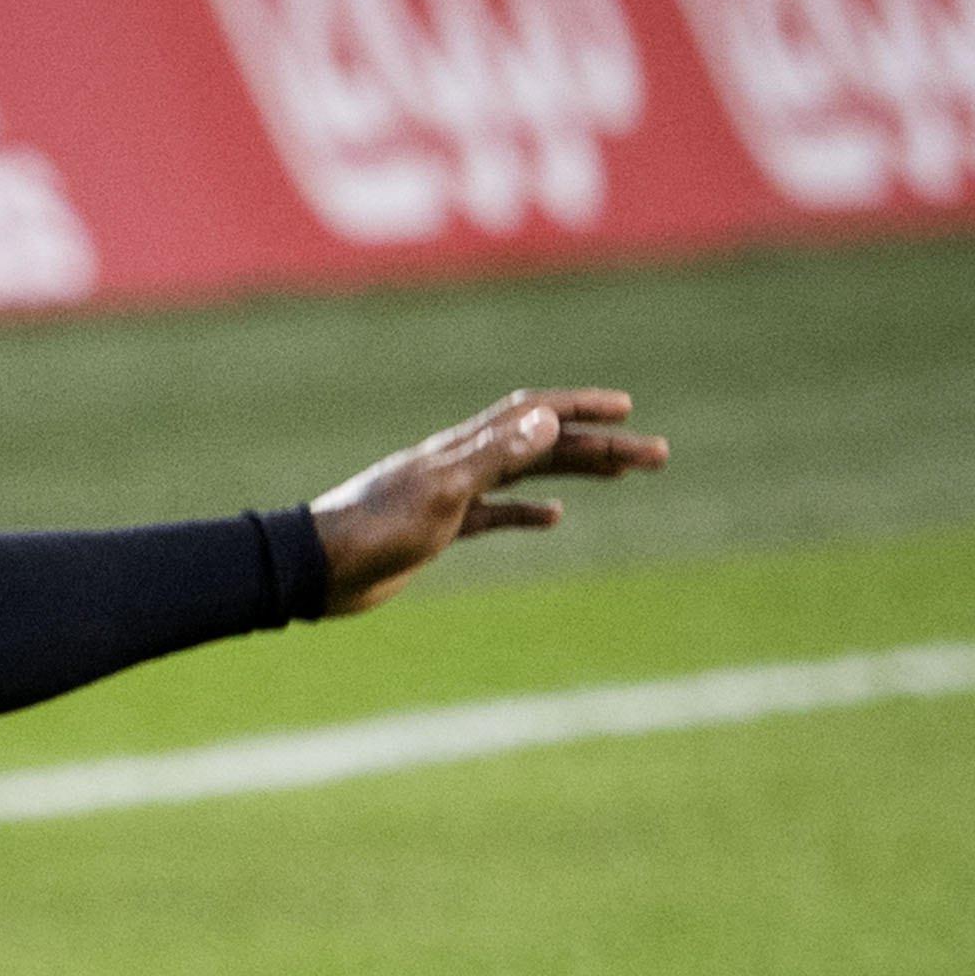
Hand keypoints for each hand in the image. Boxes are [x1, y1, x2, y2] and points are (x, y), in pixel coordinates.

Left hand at [308, 386, 667, 612]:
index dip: (580, 406)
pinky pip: (494, 514)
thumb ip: (493, 457)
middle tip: (658, 455)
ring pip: (526, 475)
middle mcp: (459, 463)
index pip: (531, 414)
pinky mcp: (438, 528)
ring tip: (624, 474)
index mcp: (461, 449)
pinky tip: (555, 516)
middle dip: (600, 444)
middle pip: (542, 444)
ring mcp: (449, 495)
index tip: (627, 408)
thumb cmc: (372, 529)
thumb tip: (548, 419)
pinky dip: (528, 512)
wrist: (316, 569)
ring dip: (577, 470)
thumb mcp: (441, 492)